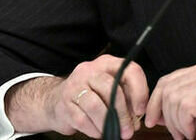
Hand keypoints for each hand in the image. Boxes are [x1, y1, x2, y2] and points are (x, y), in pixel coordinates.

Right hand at [5, 54, 147, 138]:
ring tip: (116, 134)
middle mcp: (89, 70)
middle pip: (110, 88)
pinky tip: (100, 133)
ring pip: (95, 105)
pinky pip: (82, 119)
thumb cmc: (90, 95)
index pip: (129, 70)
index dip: (139, 92)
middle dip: (123, 113)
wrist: (55, 100)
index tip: (140, 110)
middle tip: (129, 130)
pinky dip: (94, 130)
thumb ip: (126, 98)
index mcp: (106, 63)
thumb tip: (137, 117)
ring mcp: (74, 86)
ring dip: (108, 124)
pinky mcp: (64, 104)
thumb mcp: (110, 89)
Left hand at [144, 61, 195, 139]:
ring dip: (174, 122)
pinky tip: (192, 133)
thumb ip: (188, 107)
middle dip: (159, 111)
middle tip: (166, 129)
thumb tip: (162, 114)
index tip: (153, 118)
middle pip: (167, 86)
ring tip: (185, 135)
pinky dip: (183, 124)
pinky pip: (184, 107)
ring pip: (173, 98)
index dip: (156, 99)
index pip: (170, 79)